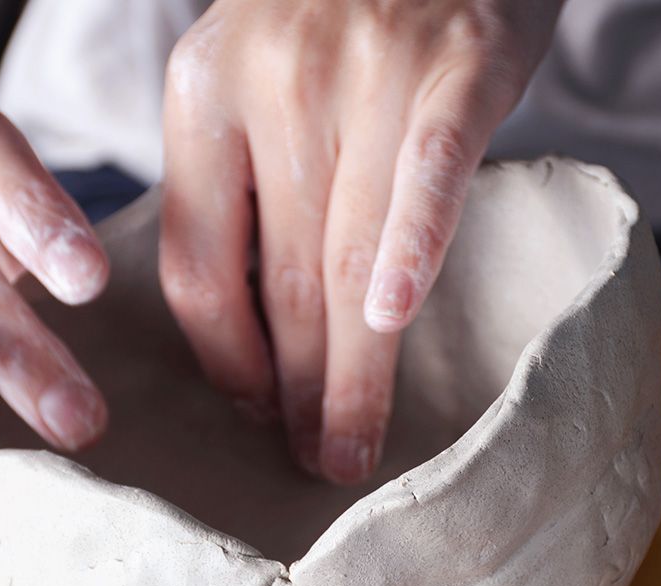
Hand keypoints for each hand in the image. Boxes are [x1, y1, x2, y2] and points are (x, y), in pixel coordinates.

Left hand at [160, 0, 560, 481]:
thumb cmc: (336, 12)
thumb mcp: (252, 75)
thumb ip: (240, 180)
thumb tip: (248, 332)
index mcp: (203, 94)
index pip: (200, 264)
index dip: (227, 358)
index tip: (255, 413)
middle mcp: (274, 80)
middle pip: (281, 280)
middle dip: (297, 392)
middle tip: (314, 465)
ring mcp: (367, 66)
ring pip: (352, 253)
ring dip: (352, 368)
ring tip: (351, 448)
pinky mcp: (459, 56)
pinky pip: (433, 167)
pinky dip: (417, 239)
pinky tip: (398, 314)